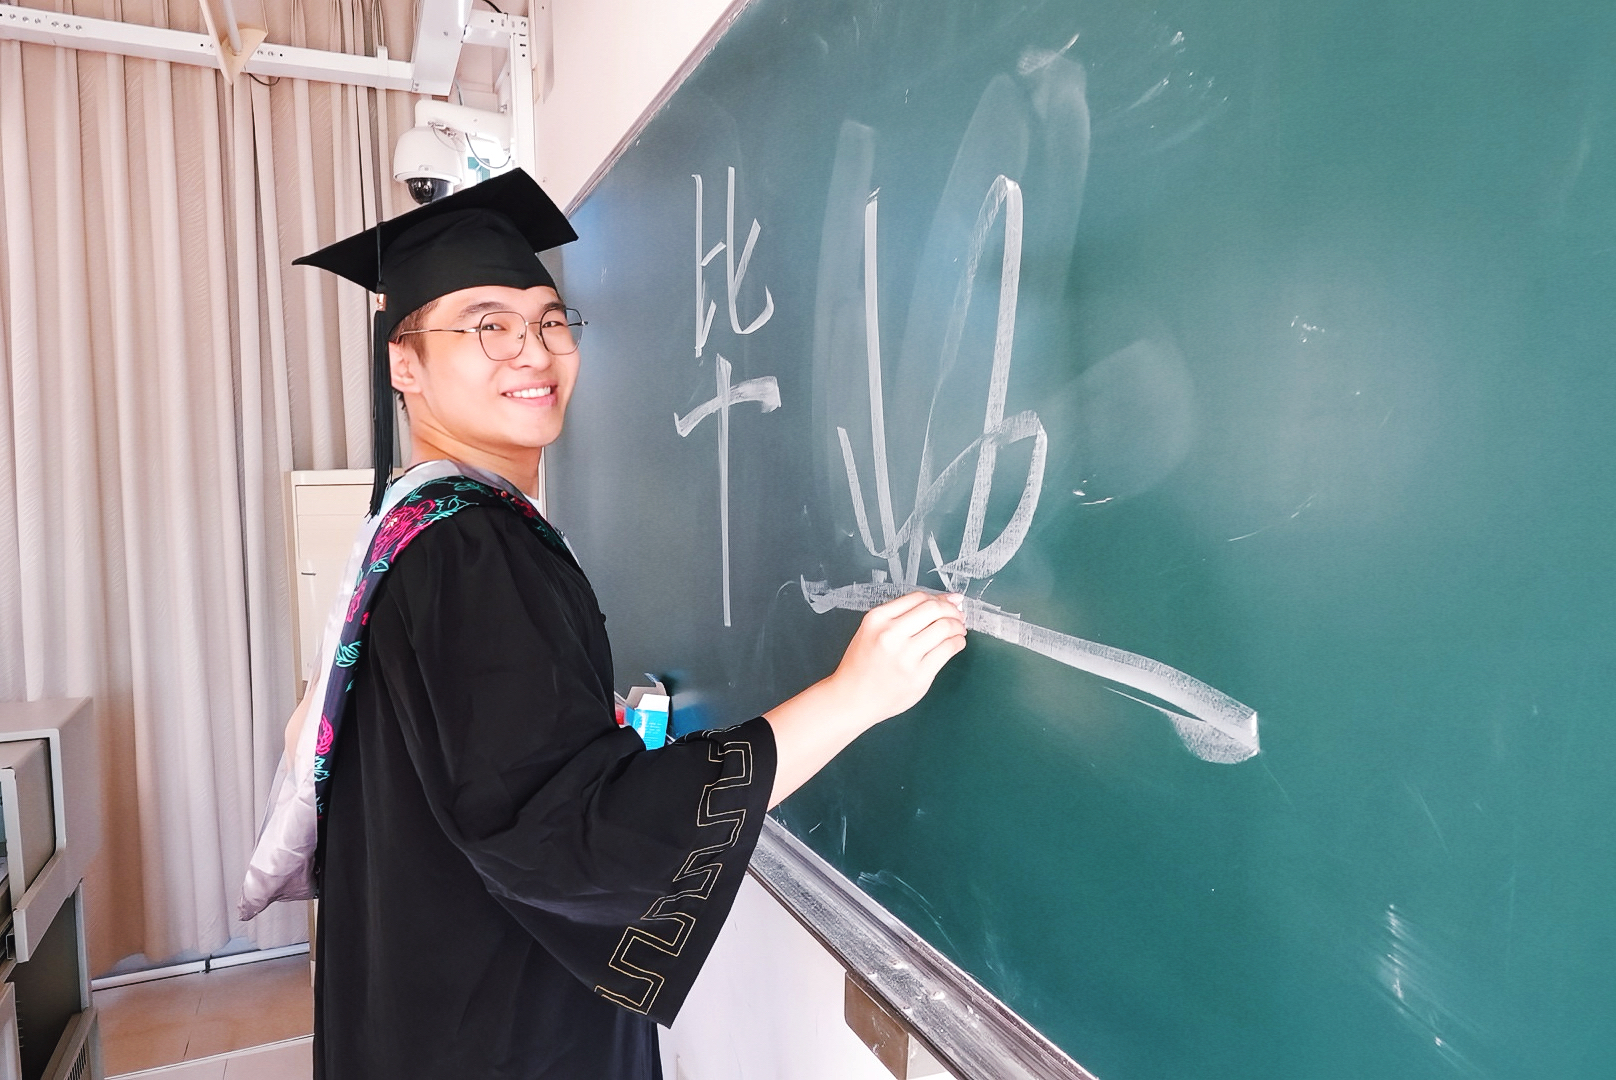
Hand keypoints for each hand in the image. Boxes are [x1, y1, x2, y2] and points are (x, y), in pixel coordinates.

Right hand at [826, 591, 967, 729]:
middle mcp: (890, 634)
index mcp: (877, 619)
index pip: (918, 597)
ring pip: (944, 628)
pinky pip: (948, 650)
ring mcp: (905, 656)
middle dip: (952, 611)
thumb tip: (945, 600)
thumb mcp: (872, 631)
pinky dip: (958, 643)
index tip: (948, 603)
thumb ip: (903, 616)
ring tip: (958, 631)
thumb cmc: (862, 666)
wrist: (852, 698)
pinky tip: (955, 644)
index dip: (939, 598)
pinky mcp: (919, 675)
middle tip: (958, 616)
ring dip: (958, 626)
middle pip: (934, 609)